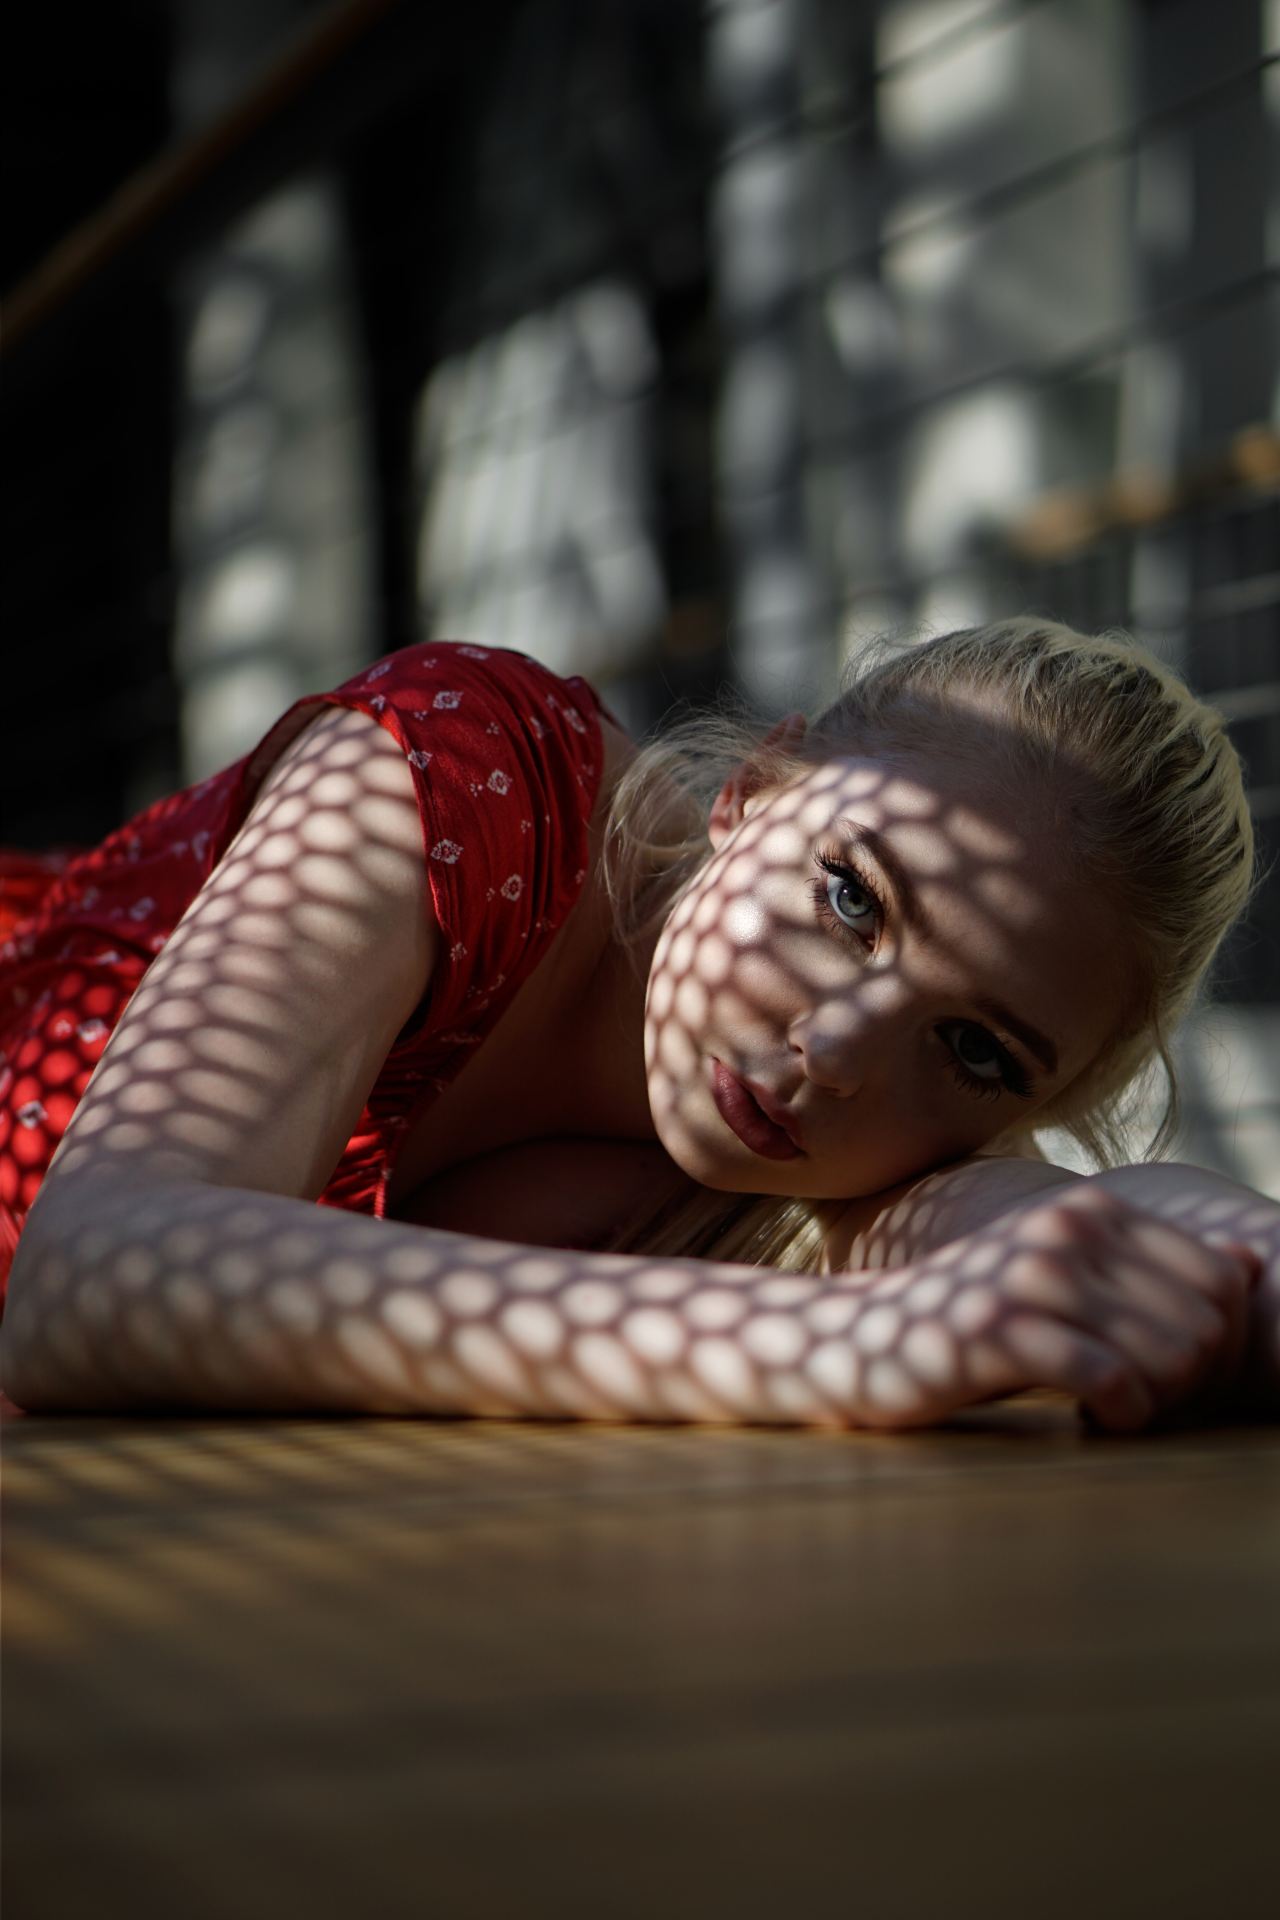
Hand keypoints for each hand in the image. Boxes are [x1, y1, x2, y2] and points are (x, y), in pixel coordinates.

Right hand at [837, 1183, 1257, 1430]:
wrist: (854, 1338)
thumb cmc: (976, 1321)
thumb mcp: (1067, 1278)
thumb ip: (1154, 1267)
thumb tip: (1253, 1265)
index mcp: (1093, 1208)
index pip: (1221, 1280)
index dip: (1218, 1343)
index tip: (1170, 1374)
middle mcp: (1067, 1227)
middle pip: (1204, 1323)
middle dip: (1191, 1379)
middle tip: (1142, 1399)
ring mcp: (1031, 1274)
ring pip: (1169, 1353)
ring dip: (1158, 1401)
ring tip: (1118, 1408)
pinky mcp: (999, 1329)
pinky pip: (1111, 1381)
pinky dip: (1119, 1413)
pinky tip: (1092, 1418)